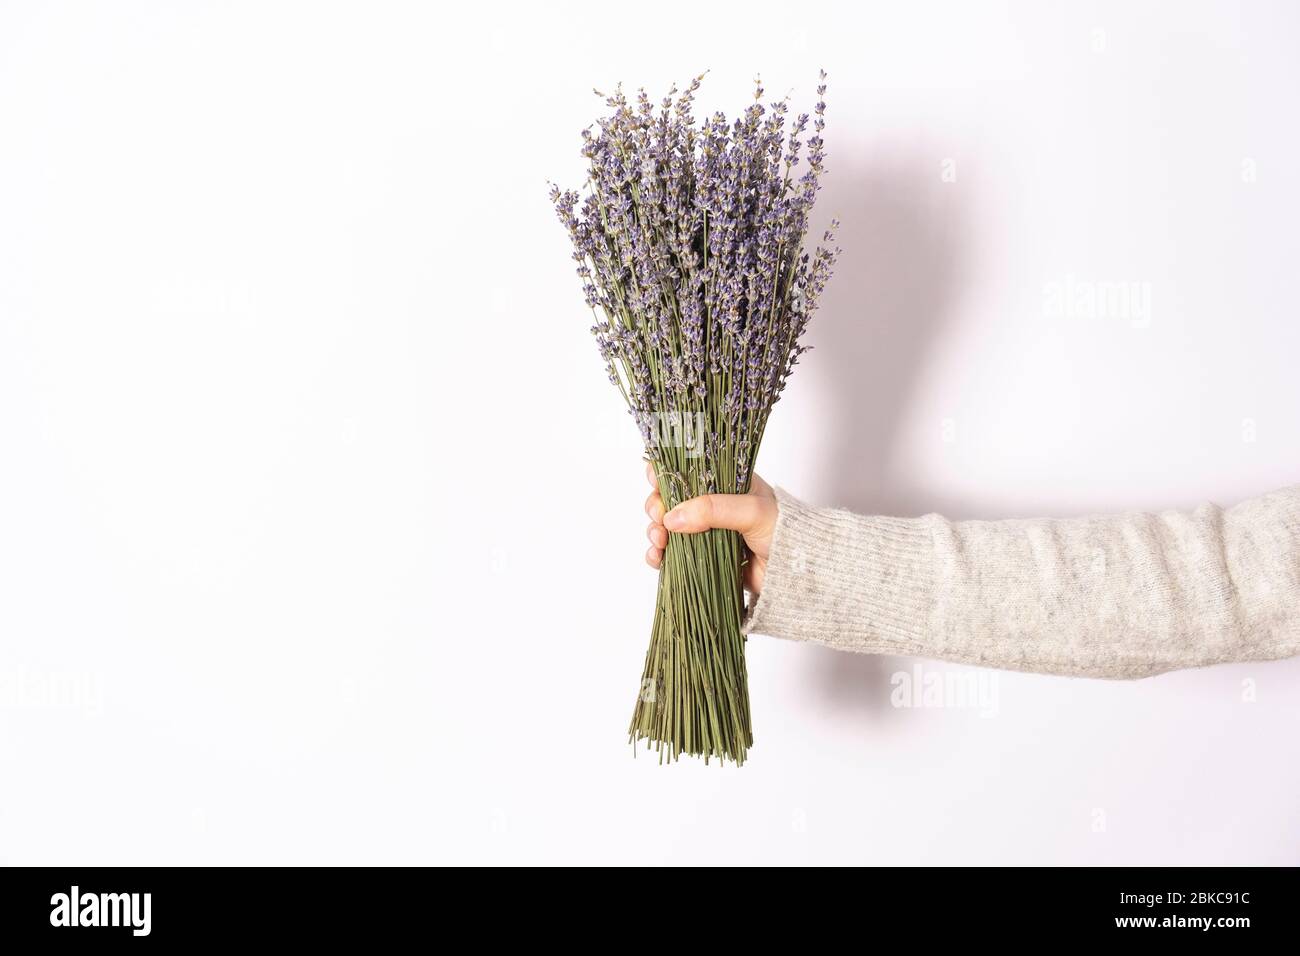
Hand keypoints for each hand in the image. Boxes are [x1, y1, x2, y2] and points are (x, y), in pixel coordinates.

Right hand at [642, 462, 778, 593]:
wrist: (798, 573)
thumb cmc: (786, 533)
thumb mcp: (752, 512)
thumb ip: (714, 510)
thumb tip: (672, 518)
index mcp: (725, 482)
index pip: (687, 469)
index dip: (666, 473)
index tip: (655, 483)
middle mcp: (712, 504)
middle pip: (670, 498)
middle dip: (657, 507)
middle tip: (658, 518)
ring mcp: (706, 530)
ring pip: (667, 526)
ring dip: (655, 532)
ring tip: (659, 543)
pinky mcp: (703, 556)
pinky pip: (672, 554)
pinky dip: (659, 555)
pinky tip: (658, 559)